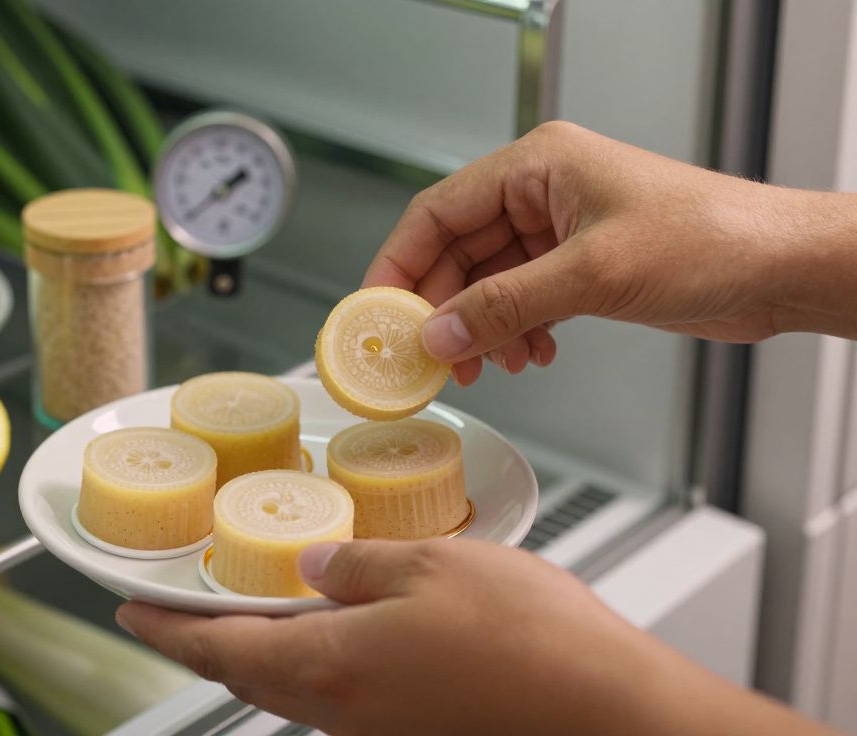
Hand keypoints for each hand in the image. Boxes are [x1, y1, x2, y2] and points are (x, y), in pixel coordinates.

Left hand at [117, 539, 830, 735]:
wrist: (618, 717)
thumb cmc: (536, 647)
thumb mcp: (435, 567)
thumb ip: (360, 566)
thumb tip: (317, 568)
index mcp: (330, 671)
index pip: (217, 650)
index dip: (165, 630)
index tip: (129, 612)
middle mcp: (344, 718)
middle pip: (252, 674)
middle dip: (214, 637)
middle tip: (189, 604)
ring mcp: (382, 735)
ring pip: (300, 687)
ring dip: (272, 646)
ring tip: (269, 600)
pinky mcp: (420, 735)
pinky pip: (349, 696)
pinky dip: (329, 657)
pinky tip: (353, 624)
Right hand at [364, 121, 856, 385]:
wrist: (781, 269)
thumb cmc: (713, 237)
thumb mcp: (591, 274)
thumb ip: (503, 306)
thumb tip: (437, 334)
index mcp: (536, 167)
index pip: (436, 213)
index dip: (398, 265)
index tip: (375, 313)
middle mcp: (542, 194)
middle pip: (457, 253)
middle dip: (442, 310)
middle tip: (424, 357)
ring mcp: (561, 232)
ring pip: (488, 284)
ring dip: (480, 329)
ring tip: (485, 366)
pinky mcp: (581, 267)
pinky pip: (521, 300)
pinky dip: (515, 331)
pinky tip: (529, 354)